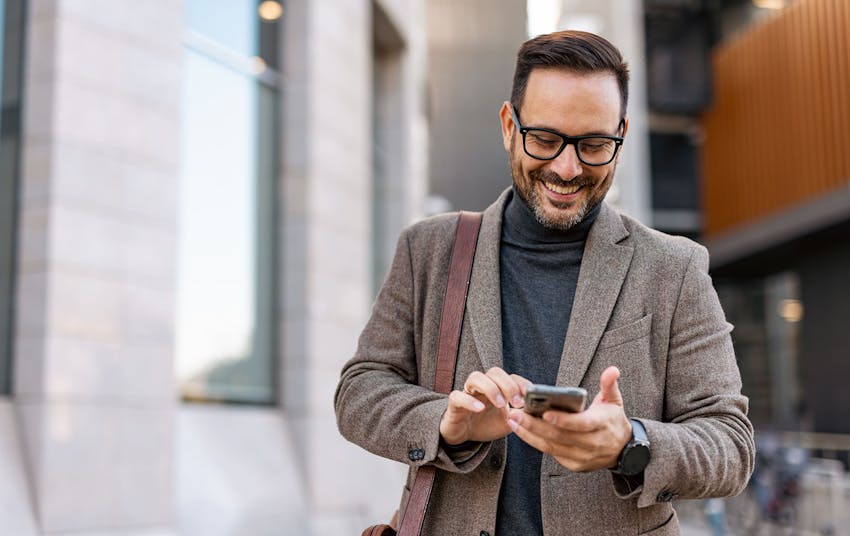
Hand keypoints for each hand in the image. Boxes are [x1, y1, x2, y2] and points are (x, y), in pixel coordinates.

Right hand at [440, 367, 530, 444]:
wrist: (463, 436)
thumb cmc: (486, 424)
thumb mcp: (509, 422)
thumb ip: (521, 415)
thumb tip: (538, 412)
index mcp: (497, 388)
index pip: (511, 376)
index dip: (521, 383)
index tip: (531, 396)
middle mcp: (482, 386)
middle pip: (494, 372)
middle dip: (508, 385)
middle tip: (517, 402)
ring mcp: (467, 393)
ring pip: (476, 377)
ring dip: (491, 388)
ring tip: (501, 404)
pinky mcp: (454, 404)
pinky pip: (458, 396)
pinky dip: (469, 400)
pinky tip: (480, 408)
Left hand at [506, 366, 631, 471]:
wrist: (623, 450)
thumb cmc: (612, 420)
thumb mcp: (614, 401)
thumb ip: (609, 385)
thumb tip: (612, 369)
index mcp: (602, 425)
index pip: (582, 424)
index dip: (564, 420)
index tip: (545, 412)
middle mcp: (593, 444)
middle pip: (560, 436)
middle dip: (535, 426)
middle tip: (515, 413)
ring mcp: (583, 457)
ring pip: (552, 447)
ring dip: (529, 434)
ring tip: (512, 420)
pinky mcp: (574, 465)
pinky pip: (552, 453)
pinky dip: (535, 442)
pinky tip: (522, 431)